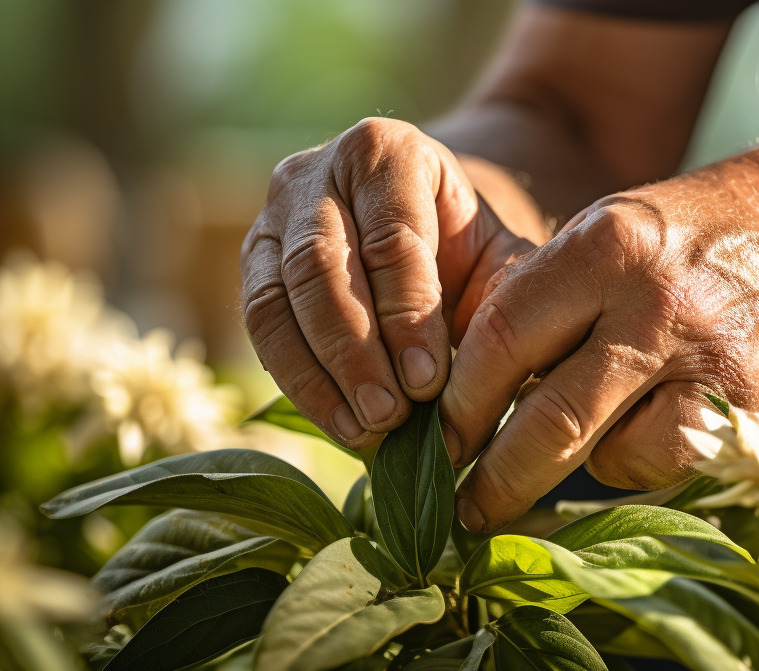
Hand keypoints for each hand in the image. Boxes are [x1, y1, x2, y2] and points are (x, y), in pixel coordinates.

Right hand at [240, 117, 536, 446]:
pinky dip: (300, 384)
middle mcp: (316, 172)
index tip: (428, 380)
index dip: (407, 315)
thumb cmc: (475, 249)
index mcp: (388, 152)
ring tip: (365, 431)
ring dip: (320, 377)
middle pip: (321, 267)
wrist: (433, 228)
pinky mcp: (254, 265)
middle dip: (355, 352)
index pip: (391, 237)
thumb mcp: (504, 259)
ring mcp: (274, 217)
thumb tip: (491, 378)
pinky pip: (262, 328)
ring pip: (277, 301)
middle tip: (389, 415)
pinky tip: (341, 425)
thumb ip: (502, 299)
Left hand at [441, 148, 758, 531]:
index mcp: (603, 247)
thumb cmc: (689, 234)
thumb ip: (546, 301)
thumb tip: (474, 386)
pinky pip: (660, 461)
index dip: (461, 402)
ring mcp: (704, 356)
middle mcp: (652, 302)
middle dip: (495, 478)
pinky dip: (630, 464)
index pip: (502, 338)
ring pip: (603, 452)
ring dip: (568, 472)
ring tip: (558, 457)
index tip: (436, 439)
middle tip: (463, 509)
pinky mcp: (742, 401)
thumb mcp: (608, 235)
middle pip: (547, 417)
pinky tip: (632, 434)